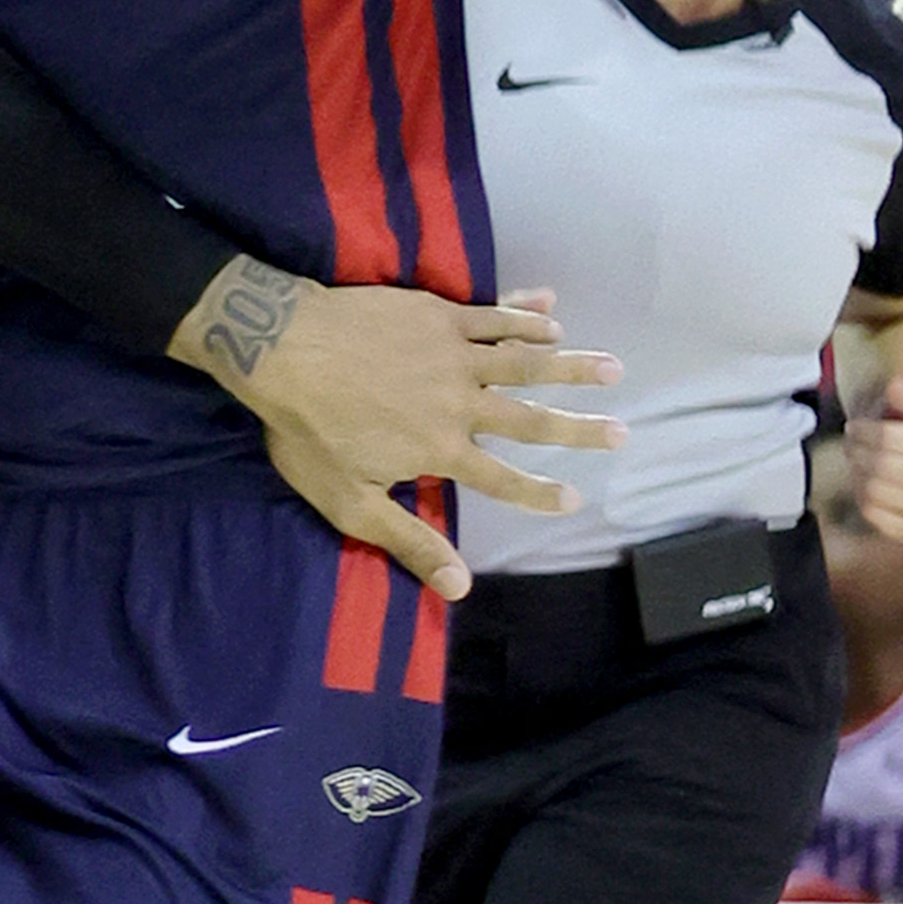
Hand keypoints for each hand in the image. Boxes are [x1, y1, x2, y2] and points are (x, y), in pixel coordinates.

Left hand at [177, 261, 625, 597]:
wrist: (279, 347)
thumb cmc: (307, 430)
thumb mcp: (351, 502)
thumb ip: (410, 540)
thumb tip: (460, 588)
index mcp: (442, 449)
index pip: (503, 479)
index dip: (539, 493)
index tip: (574, 499)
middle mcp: (460, 402)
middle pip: (531, 418)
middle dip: (579, 428)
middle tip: (623, 433)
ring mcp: (451, 353)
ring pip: (525, 360)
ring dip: (571, 364)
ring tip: (612, 367)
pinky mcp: (436, 315)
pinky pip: (493, 315)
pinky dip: (525, 315)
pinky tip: (551, 315)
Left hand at [845, 378, 902, 541]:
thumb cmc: (901, 432)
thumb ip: (902, 394)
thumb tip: (898, 387)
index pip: (889, 438)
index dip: (862, 431)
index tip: (853, 427)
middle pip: (882, 466)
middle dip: (856, 452)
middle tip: (849, 445)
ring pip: (875, 491)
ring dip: (856, 474)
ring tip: (857, 463)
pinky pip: (873, 515)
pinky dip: (861, 498)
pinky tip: (866, 487)